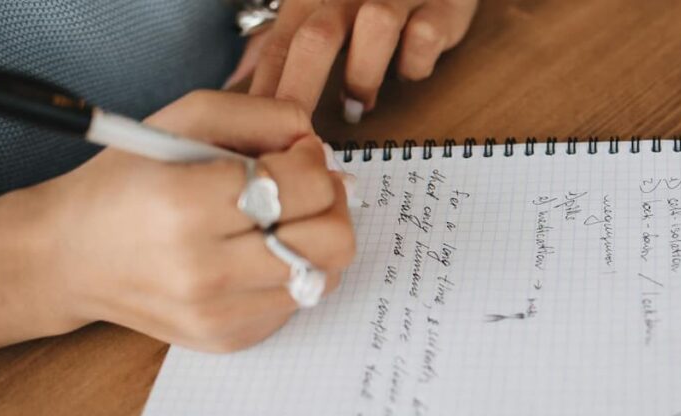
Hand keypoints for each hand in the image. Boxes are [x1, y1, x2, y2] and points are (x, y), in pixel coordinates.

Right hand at [39, 91, 353, 351]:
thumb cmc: (129, 180)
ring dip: (316, 240)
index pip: (305, 186)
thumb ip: (261, 115)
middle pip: (333, 241)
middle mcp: (205, 270)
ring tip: (284, 220)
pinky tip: (256, 253)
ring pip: (325, 276)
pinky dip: (290, 272)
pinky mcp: (228, 339)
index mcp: (187, 206)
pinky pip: (297, 303)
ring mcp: (219, 313)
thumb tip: (319, 145)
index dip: (313, 162)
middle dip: (331, 204)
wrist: (71, 256)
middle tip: (305, 189)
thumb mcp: (183, 120)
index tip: (294, 154)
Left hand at [228, 0, 478, 121]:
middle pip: (318, 36)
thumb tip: (239, 80)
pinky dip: (414, 64)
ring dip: (363, 76)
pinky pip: (425, 37)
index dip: (268, 90)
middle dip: (304, 88)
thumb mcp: (322, 10)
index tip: (261, 134)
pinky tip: (409, 76)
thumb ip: (285, 43)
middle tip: (299, 136)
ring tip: (358, 107)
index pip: (280, 43)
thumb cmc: (374, 0)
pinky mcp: (441, 7)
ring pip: (376, 26)